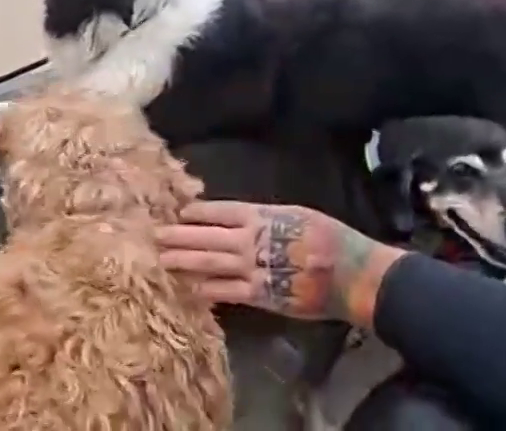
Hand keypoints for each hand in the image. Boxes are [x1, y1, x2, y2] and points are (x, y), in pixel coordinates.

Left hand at [156, 201, 407, 328]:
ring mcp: (252, 268)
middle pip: (205, 236)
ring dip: (182, 261)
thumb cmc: (331, 238)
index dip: (196, 212)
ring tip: (161, 259)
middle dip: (178, 236)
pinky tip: (188, 288)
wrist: (351, 273)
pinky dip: (204, 289)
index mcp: (261, 215)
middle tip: (154, 235)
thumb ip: (267, 217)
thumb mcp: (298, 214)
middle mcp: (250, 239)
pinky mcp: (258, 295)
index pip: (218, 211)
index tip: (178, 213)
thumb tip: (242, 219)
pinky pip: (224, 292)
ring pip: (208, 263)